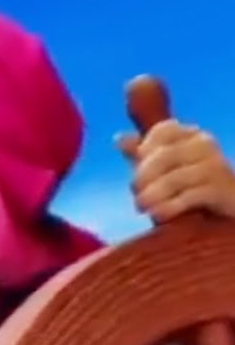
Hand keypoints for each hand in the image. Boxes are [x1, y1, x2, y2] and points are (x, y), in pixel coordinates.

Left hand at [115, 119, 234, 222]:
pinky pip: (191, 196)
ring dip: (153, 195)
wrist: (225, 210)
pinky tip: (158, 214)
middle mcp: (205, 144)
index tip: (138, 168)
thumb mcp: (162, 169)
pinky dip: (170, 206)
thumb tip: (119, 138)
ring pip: (175, 178)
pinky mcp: (224, 190)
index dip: (145, 148)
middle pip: (165, 155)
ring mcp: (217, 166)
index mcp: (190, 134)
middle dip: (144, 177)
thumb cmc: (189, 186)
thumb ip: (142, 154)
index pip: (163, 129)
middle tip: (137, 194)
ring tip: (143, 207)